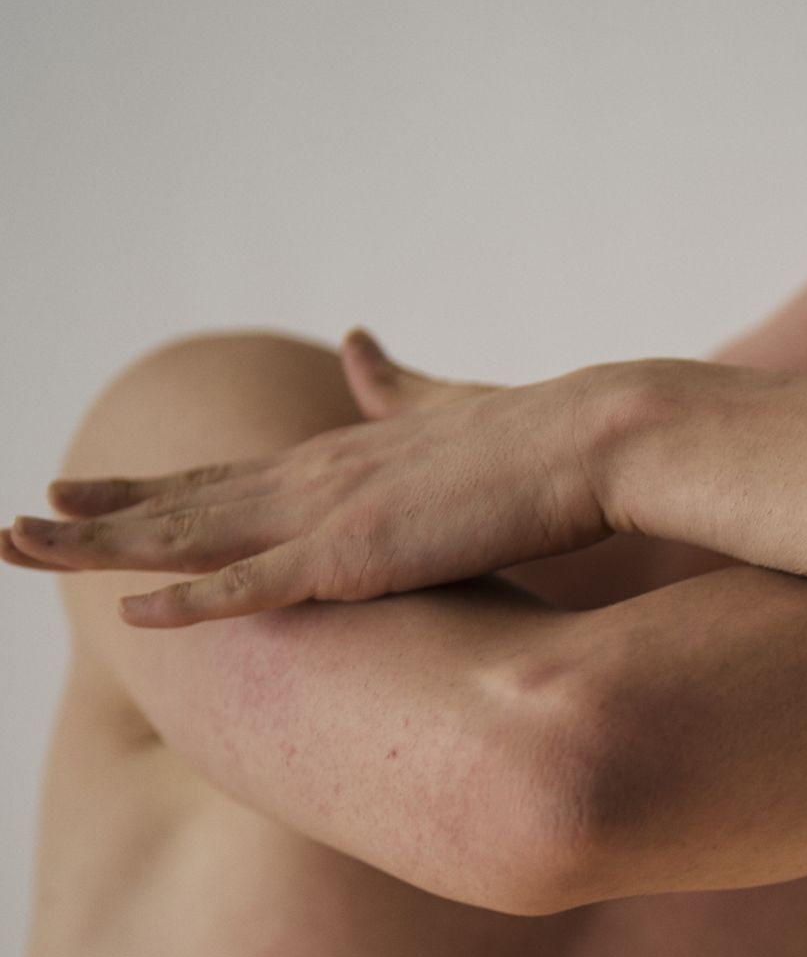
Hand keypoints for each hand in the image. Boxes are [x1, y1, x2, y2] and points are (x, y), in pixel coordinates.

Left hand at [3, 330, 631, 625]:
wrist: (598, 435)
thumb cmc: (540, 435)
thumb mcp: (447, 407)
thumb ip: (395, 383)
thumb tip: (353, 341)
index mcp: (337, 459)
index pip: (219, 479)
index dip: (146, 491)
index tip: (76, 493)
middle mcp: (316, 480)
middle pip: (181, 503)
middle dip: (92, 521)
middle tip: (8, 531)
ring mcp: (331, 516)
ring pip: (191, 538)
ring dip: (101, 549)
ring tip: (18, 551)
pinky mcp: (362, 556)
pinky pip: (257, 588)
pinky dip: (192, 604)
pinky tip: (132, 616)